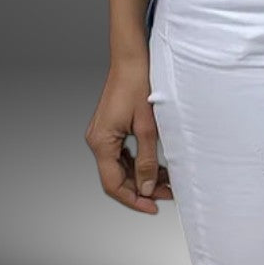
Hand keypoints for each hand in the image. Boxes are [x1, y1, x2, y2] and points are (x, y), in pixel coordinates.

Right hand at [85, 56, 173, 213]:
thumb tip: (147, 187)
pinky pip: (121, 153)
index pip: (113, 184)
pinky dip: (137, 161)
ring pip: (120, 166)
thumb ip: (147, 160)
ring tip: (166, 180)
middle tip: (166, 193)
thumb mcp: (147, 126)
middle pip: (116, 177)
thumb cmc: (138, 84)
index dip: (133, 199)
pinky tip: (155, 164)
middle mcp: (97, 140)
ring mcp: (102, 133)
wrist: (131, 57)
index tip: (152, 206)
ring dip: (141, 175)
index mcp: (101, 142)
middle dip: (141, 187)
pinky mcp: (109, 127)